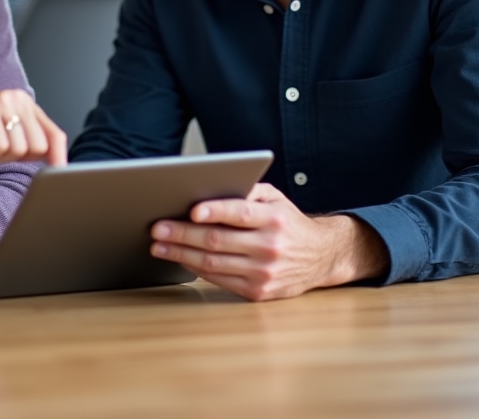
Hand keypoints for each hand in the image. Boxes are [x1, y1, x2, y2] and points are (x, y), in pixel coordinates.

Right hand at [0, 89, 66, 176]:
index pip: (53, 133)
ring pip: (20, 148)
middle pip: (39, 145)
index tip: (61, 173)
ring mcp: (1, 101)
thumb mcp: (12, 142)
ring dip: (1, 155)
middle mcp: (17, 97)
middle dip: (18, 156)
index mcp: (27, 103)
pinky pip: (1, 146)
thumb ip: (35, 145)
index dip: (58, 156)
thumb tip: (59, 164)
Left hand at [149, 182, 388, 300]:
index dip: (214, 211)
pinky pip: (220, 280)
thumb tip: (209, 185)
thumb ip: (246, 190)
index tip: (191, 209)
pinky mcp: (258, 292)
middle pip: (218, 241)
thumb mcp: (275, 198)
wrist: (320, 257)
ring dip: (181, 255)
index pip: (239, 213)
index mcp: (274, 219)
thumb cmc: (288, 222)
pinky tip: (180, 260)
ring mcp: (263, 273)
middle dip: (182, 234)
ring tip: (159, 246)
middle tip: (158, 228)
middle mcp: (269, 247)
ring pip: (214, 264)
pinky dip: (197, 270)